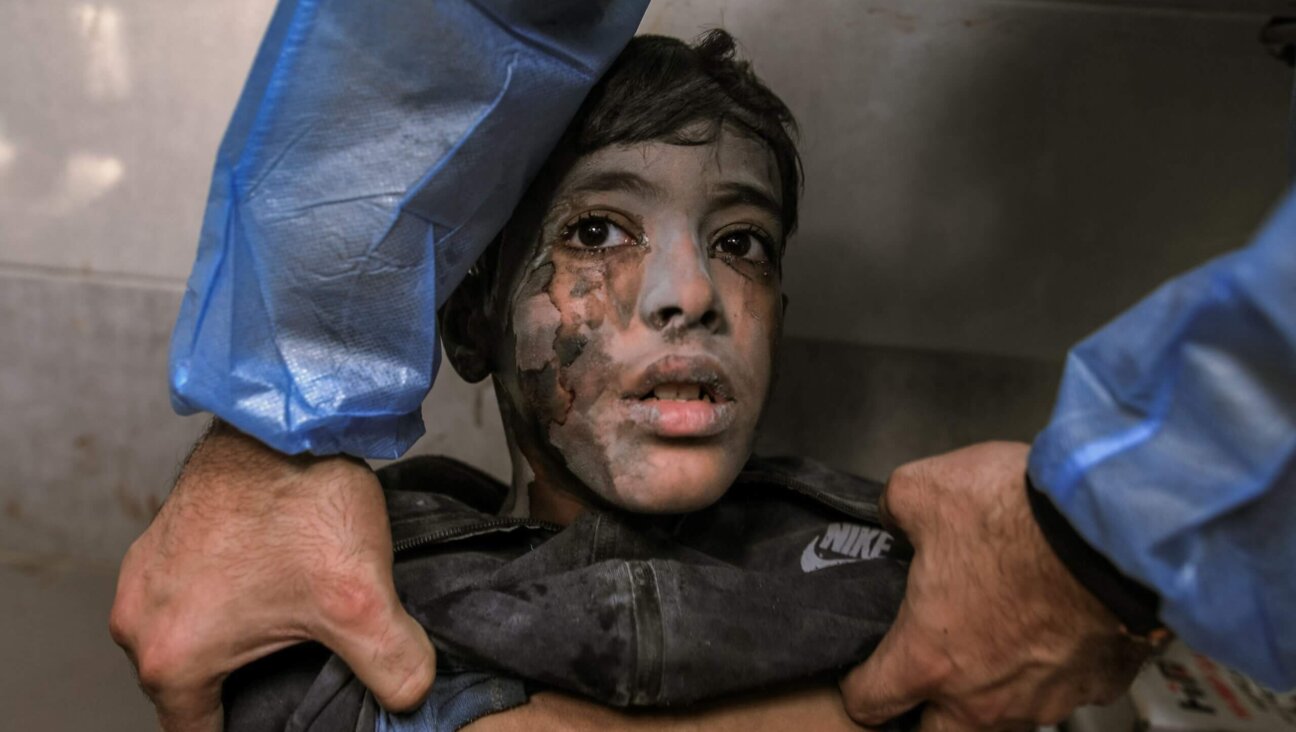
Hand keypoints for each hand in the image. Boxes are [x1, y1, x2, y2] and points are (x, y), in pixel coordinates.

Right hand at [109, 422, 434, 730]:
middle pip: (193, 690)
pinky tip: (273, 589)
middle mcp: (140, 620)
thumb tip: (409, 694)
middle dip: (243, 691)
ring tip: (291, 633)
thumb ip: (392, 665)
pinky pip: (188, 594)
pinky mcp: (163, 541)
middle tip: (297, 673)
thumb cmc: (302, 500)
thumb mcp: (361, 600)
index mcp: (173, 656)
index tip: (278, 720)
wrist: (282, 414)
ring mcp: (146, 576)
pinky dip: (224, 601)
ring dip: (235, 644)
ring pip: (191, 639)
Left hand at [839, 442, 1145, 730]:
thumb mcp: (923, 489)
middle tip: (928, 675)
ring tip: (997, 646)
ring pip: (1005, 718)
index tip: (861, 673)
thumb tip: (893, 514)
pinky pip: (1066, 691)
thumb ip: (894, 509)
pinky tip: (1055, 634)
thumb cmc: (1016, 517)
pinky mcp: (1098, 687)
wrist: (1112, 529)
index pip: (870, 703)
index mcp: (928, 659)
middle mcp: (982, 697)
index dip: (858, 686)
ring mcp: (1045, 699)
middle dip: (928, 709)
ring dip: (994, 691)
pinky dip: (1056, 671)